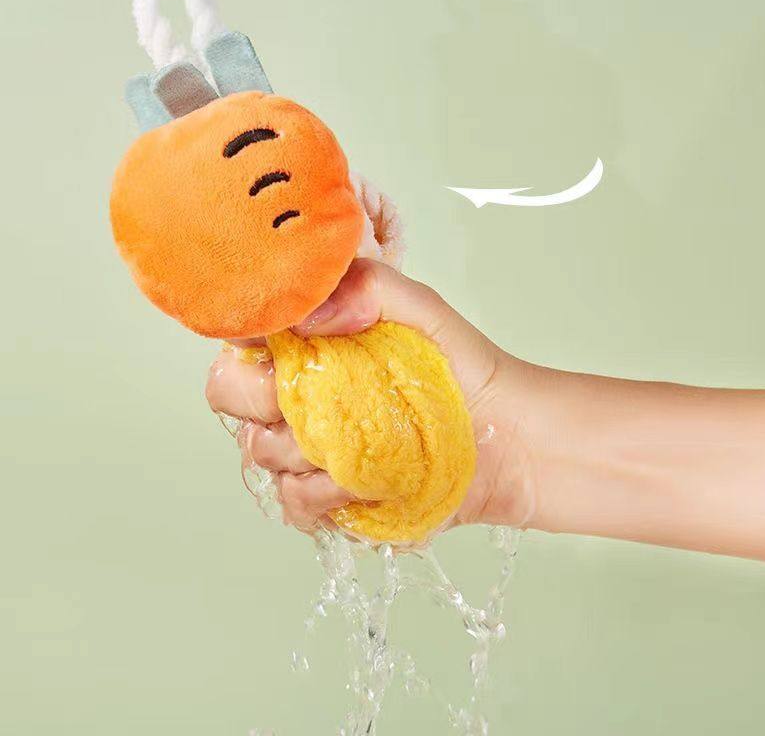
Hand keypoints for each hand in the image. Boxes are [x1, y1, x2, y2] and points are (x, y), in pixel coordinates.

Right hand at [205, 258, 535, 532]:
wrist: (507, 439)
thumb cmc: (465, 370)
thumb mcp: (422, 310)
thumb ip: (368, 288)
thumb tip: (307, 314)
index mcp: (310, 345)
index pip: (244, 336)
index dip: (245, 339)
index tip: (274, 344)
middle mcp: (299, 394)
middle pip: (231, 396)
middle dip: (260, 398)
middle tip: (312, 397)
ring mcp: (310, 448)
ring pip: (261, 452)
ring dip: (301, 450)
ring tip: (358, 441)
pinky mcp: (330, 496)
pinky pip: (293, 503)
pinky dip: (320, 495)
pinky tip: (359, 481)